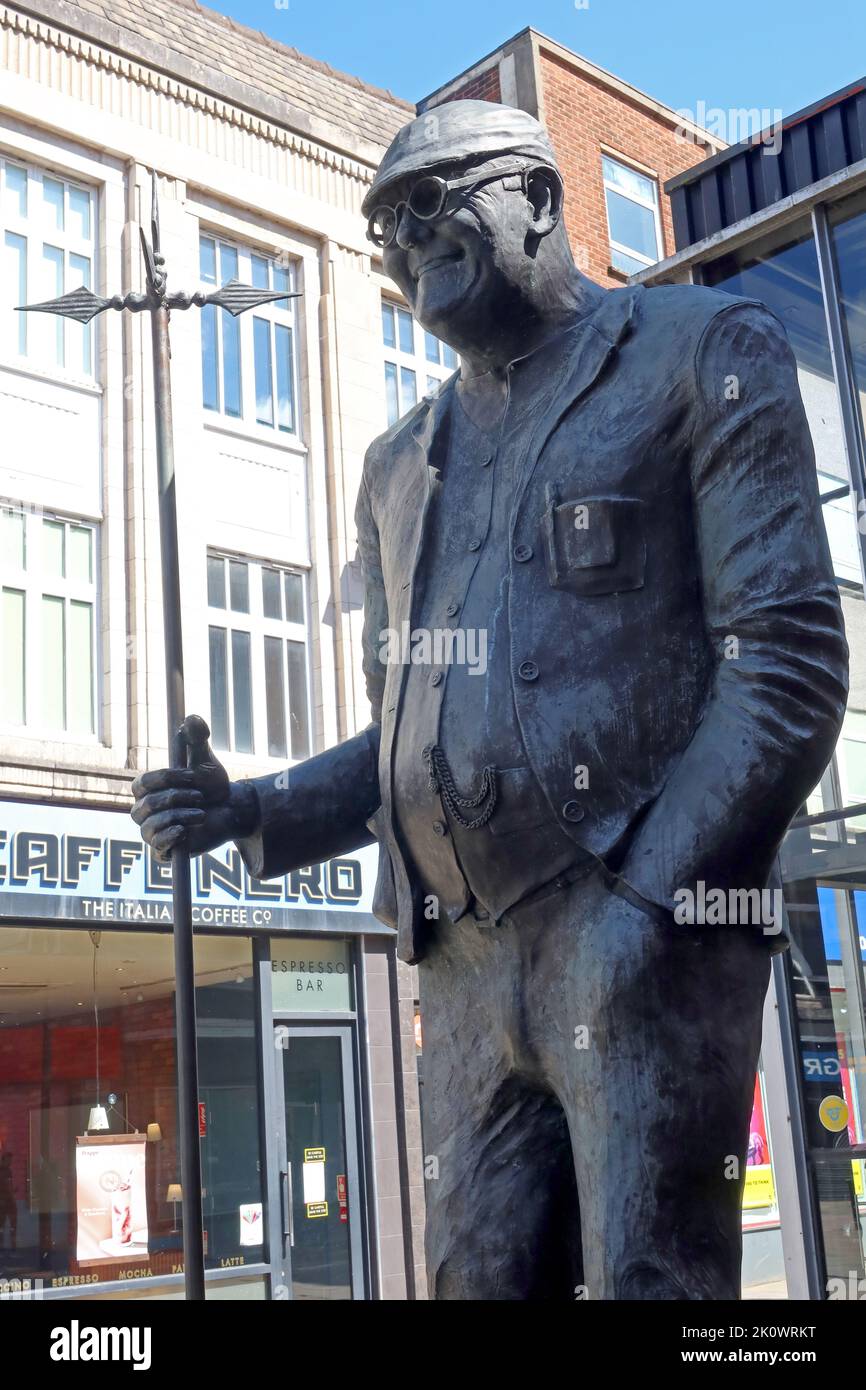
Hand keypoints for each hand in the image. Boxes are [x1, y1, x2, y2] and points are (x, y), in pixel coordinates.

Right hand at [130, 715, 256, 858]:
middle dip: (176, 798)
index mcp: (148, 788)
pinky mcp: (165, 850)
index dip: (168, 778)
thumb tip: (192, 719)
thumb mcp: (206, 760)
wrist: (229, 810)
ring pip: (151, 826)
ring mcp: (152, 831)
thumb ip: (197, 739)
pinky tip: (184, 831)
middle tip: (200, 796)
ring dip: (179, 816)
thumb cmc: (211, 785)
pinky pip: (156, 847)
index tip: (193, 775)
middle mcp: (144, 810)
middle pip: (146, 805)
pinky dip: (170, 837)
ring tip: (201, 813)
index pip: (144, 783)